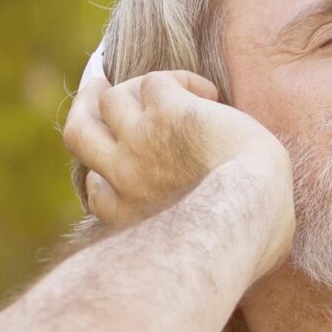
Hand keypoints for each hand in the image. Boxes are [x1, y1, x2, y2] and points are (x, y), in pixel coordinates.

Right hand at [62, 50, 294, 272]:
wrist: (254, 208)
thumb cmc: (249, 236)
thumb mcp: (208, 251)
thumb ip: (192, 238)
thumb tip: (224, 244)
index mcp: (128, 215)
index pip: (95, 188)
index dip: (102, 170)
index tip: (120, 162)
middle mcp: (124, 176)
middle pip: (78, 133)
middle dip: (84, 106)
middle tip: (96, 86)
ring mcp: (139, 141)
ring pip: (112, 98)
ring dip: (137, 86)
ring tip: (169, 85)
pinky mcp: (166, 111)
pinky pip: (157, 81)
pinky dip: (181, 82)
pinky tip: (210, 94)